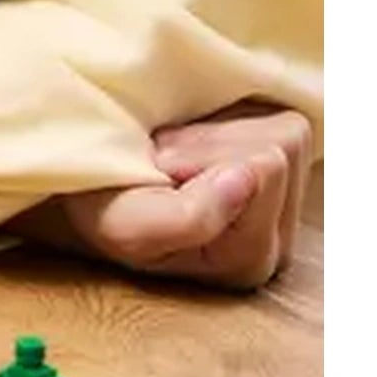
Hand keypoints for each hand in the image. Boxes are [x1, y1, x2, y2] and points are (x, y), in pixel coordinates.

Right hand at [10, 103, 316, 288]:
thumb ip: (191, 217)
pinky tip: (199, 144)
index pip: (266, 169)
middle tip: (165, 160)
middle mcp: (281, 240)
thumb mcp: (128, 224)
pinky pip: (283, 117)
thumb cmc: (105, 205)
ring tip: (177, 153)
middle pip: (283, 149)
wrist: (88, 187)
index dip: (204, 153)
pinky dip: (236, 117)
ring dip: (221, 130)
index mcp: (249, 259)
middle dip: (213, 142)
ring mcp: (288, 206)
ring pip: (288, 131)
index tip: (159, 171)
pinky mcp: (286, 173)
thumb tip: (249, 178)